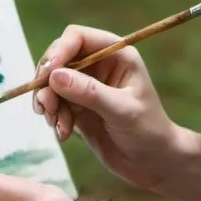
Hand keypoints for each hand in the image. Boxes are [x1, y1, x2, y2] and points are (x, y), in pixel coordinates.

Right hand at [33, 24, 188, 191]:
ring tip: (57, 124)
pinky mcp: (78, 108)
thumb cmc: (148, 131)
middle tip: (46, 106)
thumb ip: (89, 92)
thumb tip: (54, 75)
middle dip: (47, 81)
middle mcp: (99, 65)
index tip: (47, 74)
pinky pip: (55, 105)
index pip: (78, 37)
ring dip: (48, 102)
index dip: (59, 51)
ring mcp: (87, 87)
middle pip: (59, 58)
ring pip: (52, 83)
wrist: (154, 163)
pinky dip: (54, 118)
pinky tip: (64, 134)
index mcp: (116, 54)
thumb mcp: (122, 110)